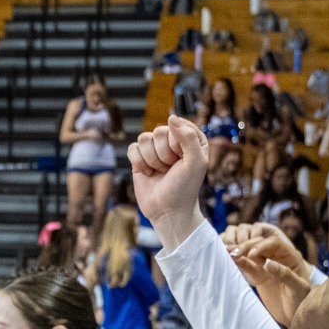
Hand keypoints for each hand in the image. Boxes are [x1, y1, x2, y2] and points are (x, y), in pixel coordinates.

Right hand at [128, 115, 209, 241]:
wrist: (168, 211)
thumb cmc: (185, 187)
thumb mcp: (196, 161)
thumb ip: (188, 136)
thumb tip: (171, 117)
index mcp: (191, 139)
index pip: (178, 125)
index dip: (178, 144)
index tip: (182, 159)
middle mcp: (172, 142)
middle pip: (159, 131)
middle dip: (164, 153)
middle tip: (171, 168)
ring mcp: (155, 150)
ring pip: (144, 138)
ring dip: (152, 160)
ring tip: (160, 172)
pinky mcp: (139, 159)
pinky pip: (132, 148)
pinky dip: (139, 163)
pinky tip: (147, 174)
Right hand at [222, 223, 312, 324]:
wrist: (295, 314)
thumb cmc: (302, 301)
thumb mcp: (298, 288)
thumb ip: (285, 275)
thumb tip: (268, 264)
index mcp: (290, 256)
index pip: (274, 243)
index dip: (262, 245)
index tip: (252, 254)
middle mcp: (278, 257)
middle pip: (260, 244)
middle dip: (247, 246)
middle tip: (234, 253)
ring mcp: (266, 265)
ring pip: (251, 253)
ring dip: (239, 251)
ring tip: (226, 252)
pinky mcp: (258, 275)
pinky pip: (247, 265)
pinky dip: (238, 262)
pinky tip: (228, 260)